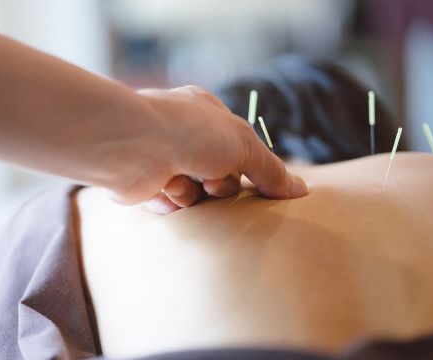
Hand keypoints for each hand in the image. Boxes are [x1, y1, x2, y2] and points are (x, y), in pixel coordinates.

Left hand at [109, 85, 307, 212]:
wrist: (132, 145)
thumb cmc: (189, 133)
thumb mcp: (243, 145)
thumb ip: (270, 170)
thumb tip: (300, 190)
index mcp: (206, 114)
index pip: (239, 147)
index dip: (248, 167)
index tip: (259, 186)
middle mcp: (183, 134)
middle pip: (218, 175)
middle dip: (219, 185)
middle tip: (212, 182)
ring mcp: (162, 159)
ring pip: (195, 194)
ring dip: (193, 194)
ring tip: (181, 182)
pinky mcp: (145, 184)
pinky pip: (170, 206)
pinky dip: (170, 202)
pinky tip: (163, 189)